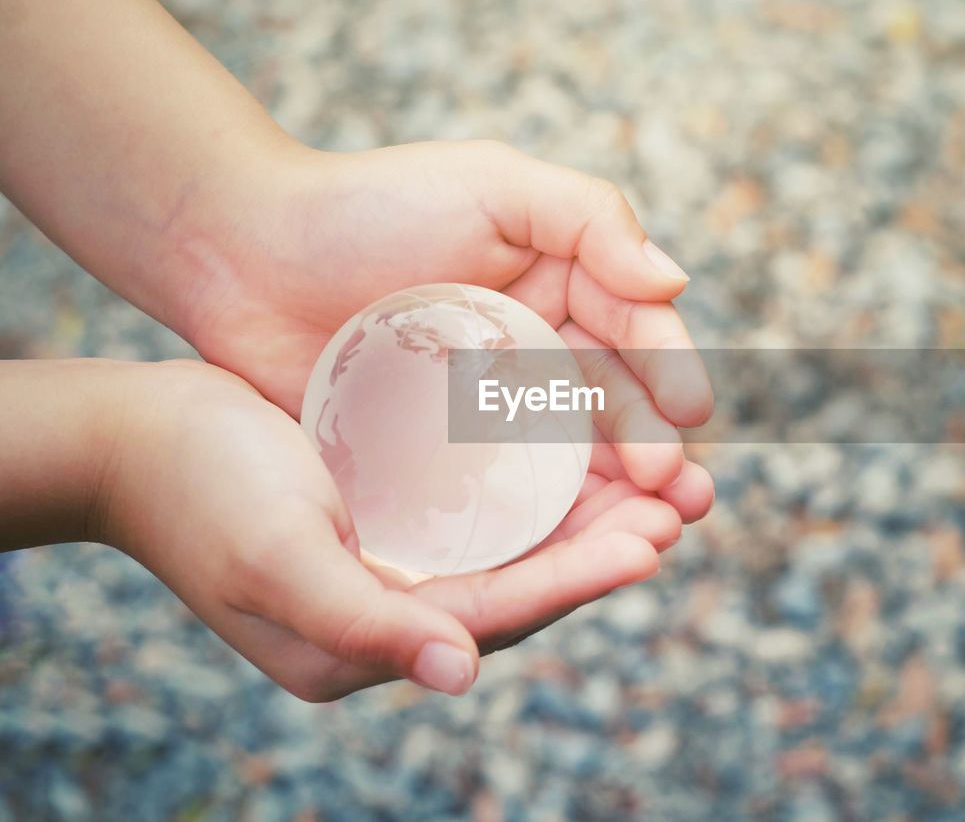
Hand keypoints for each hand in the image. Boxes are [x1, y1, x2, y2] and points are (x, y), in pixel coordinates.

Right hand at [100, 360, 683, 700]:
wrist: (133, 440)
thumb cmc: (195, 491)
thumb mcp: (277, 555)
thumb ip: (365, 620)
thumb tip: (458, 672)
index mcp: (366, 640)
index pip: (499, 612)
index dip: (578, 576)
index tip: (652, 539)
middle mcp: (391, 611)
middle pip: (522, 583)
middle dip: (603, 544)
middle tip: (683, 502)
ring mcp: (392, 565)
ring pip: (514, 544)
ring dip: (584, 513)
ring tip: (658, 480)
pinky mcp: (392, 518)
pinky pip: (483, 510)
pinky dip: (536, 486)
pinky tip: (580, 452)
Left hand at [180, 141, 713, 503]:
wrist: (242, 253)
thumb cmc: (369, 204)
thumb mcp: (495, 183)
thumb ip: (594, 220)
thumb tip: (676, 283)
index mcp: (563, 290)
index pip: (637, 336)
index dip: (668, 376)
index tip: (690, 415)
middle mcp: (535, 358)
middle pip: (617, 414)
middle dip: (659, 454)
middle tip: (682, 497)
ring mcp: (488, 418)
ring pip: (572, 466)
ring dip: (620, 503)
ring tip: (651, 534)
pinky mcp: (439, 465)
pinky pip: (502, 501)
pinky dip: (545, 528)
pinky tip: (572, 552)